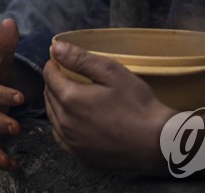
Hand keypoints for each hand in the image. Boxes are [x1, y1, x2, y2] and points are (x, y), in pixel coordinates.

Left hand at [43, 39, 174, 172]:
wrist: (156, 142)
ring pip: (53, 117)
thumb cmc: (137, 104)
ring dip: (57, 103)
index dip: (54, 65)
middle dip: (54, 83)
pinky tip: (75, 120)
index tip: (60, 61)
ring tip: (71, 95)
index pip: (49, 76)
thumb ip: (80, 59)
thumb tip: (55, 47)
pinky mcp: (80, 156)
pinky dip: (63, 125)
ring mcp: (72, 142)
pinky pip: (61, 137)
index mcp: (70, 99)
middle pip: (49, 96)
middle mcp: (65, 123)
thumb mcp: (111, 72)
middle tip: (67, 76)